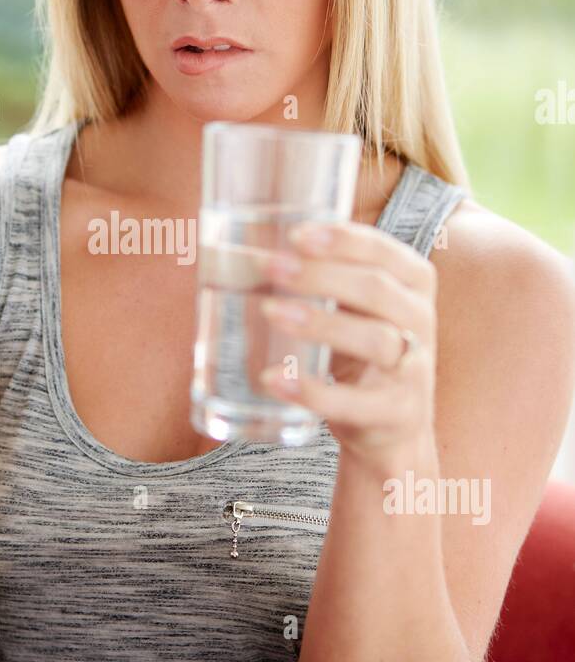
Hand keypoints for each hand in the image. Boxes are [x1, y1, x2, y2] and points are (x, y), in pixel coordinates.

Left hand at [259, 219, 437, 466]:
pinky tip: (273, 379)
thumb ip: (319, 279)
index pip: (383, 252)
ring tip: (269, 311)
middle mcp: (421, 321)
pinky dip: (312, 391)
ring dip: (319, 323)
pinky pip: (355, 402)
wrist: (391, 427)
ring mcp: (414, 370)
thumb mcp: (352, 309)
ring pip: (374, 339)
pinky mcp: (396, 414)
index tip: (295, 234)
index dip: (343, 240)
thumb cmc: (360, 352)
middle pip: (376, 289)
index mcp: (413, 284)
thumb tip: (240, 253)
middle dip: (320, 275)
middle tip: (269, 267)